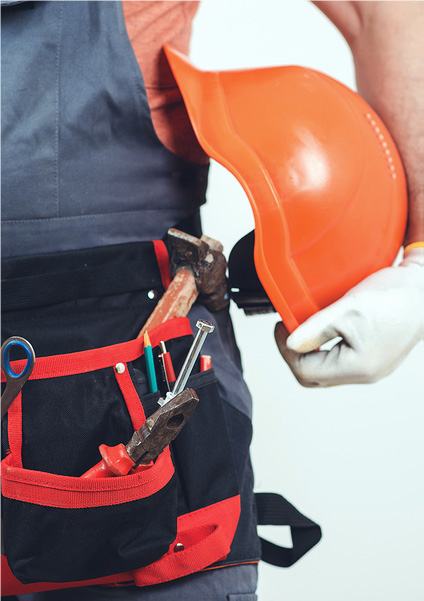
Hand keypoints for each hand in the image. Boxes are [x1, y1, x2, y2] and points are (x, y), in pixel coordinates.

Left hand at [275, 249, 423, 385]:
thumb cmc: (392, 298)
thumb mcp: (347, 308)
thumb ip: (316, 328)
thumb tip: (290, 344)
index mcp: (357, 366)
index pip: (305, 370)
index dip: (286, 349)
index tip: (282, 325)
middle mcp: (364, 375)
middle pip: (314, 376)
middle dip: (295, 354)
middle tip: (287, 330)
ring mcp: (371, 369)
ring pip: (328, 371)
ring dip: (310, 352)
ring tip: (303, 330)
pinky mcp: (373, 360)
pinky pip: (341, 363)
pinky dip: (326, 350)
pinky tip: (321, 333)